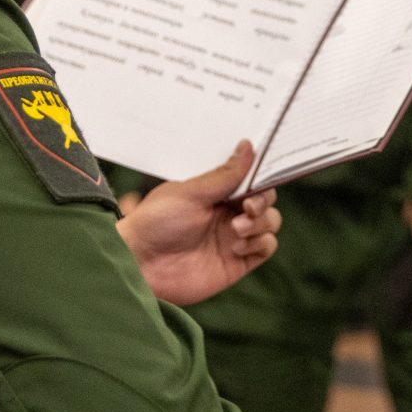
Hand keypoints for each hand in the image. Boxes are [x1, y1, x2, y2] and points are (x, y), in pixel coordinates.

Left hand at [118, 143, 279, 304]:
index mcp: (216, 192)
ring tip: (236, 229)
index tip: (262, 175)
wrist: (141, 265)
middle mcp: (228, 212)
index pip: (250, 179)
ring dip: (261, 222)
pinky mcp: (238, 262)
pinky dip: (259, 243)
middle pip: (265, 199)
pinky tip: (237, 246)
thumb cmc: (156, 223)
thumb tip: (248, 146)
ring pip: (270, 222)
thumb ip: (225, 175)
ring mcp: (234, 237)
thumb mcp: (191, 193)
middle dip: (262, 200)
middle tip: (247, 206)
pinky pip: (266, 247)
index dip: (260, 176)